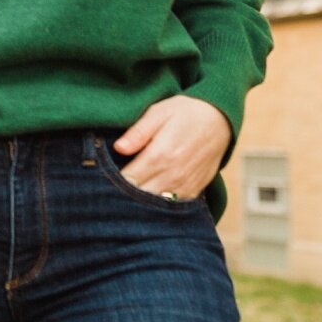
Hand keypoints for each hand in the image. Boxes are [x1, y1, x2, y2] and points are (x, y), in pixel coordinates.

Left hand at [114, 94, 231, 200]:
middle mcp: (173, 175)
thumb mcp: (159, 112)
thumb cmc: (185, 113)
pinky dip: (159, 206)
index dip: (111, 184)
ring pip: (155, 207)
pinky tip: (149, 199)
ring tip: (126, 197)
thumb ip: (138, 132)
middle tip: (109, 191)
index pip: (128, 181)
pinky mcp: (194, 192)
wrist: (220, 120)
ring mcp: (185, 186)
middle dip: (123, 196)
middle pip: (139, 198)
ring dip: (140, 204)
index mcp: (160, 155)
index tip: (100, 180)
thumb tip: (118, 148)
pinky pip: (172, 208)